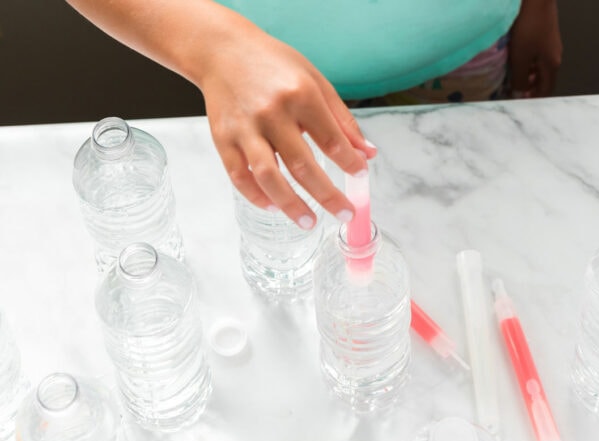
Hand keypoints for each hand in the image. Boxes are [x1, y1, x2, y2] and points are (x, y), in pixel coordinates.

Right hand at [199, 20, 376, 228]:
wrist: (222, 50)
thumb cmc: (273, 65)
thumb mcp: (315, 81)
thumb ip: (342, 119)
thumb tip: (367, 154)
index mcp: (301, 95)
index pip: (332, 140)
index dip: (350, 164)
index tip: (361, 177)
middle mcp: (272, 113)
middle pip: (303, 165)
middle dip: (328, 196)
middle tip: (345, 214)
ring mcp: (245, 128)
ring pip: (269, 177)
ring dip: (291, 205)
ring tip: (309, 223)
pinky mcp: (223, 139)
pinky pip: (239, 176)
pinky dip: (256, 196)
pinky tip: (273, 206)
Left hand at [509, 0, 562, 96]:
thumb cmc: (528, 28)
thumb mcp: (520, 57)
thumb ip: (520, 78)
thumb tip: (519, 94)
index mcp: (552, 65)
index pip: (546, 90)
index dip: (533, 99)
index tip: (519, 102)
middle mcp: (554, 56)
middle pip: (544, 80)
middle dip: (529, 88)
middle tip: (513, 91)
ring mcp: (550, 45)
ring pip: (539, 68)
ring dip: (527, 76)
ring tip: (512, 78)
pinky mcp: (544, 36)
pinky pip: (537, 57)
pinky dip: (527, 64)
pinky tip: (515, 60)